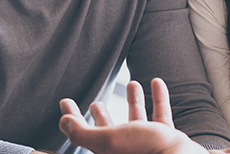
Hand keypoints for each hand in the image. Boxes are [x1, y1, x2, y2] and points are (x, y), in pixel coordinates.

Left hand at [59, 78, 208, 153]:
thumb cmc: (144, 151)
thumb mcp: (107, 140)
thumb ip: (83, 133)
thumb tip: (63, 122)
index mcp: (109, 150)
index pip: (83, 132)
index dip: (72, 117)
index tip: (65, 101)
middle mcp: (126, 148)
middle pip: (109, 130)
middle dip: (102, 115)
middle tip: (95, 104)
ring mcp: (146, 144)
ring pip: (137, 120)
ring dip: (134, 100)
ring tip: (131, 84)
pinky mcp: (165, 138)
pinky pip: (162, 115)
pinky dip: (159, 98)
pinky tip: (157, 82)